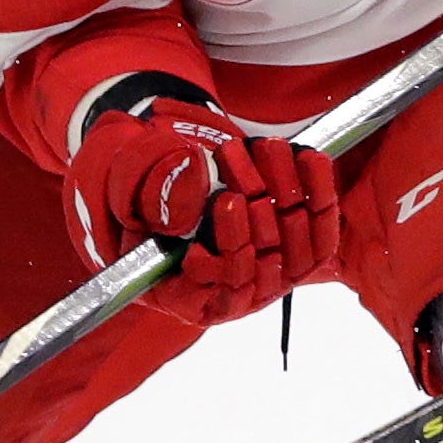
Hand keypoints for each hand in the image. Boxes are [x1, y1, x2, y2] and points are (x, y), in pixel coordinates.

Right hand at [65, 94, 340, 324]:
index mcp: (180, 296)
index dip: (227, 246)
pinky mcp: (296, 245)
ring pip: (294, 244)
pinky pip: (320, 226)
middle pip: (259, 264)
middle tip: (236, 156)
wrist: (163, 163)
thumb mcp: (121, 186)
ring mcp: (267, 271)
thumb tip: (188, 205)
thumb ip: (148, 195)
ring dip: (283, 189)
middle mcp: (229, 293)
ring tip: (266, 146)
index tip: (225, 200)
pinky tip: (308, 156)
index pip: (216, 292)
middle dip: (251, 202)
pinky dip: (318, 189)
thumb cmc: (131, 183)